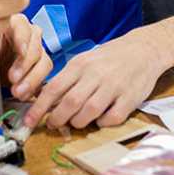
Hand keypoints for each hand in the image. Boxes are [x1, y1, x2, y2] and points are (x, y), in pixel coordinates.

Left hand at [0, 14, 51, 100]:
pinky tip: (23, 95)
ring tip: (17, 92)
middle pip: (36, 46)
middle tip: (13, 79)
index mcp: (12, 24)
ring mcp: (36, 52)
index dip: (23, 39)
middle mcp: (28, 35)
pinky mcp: (39, 68)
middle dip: (26, 65)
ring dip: (32, 79)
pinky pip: (44, 77)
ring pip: (44, 62)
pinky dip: (34, 87)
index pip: (22, 26)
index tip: (21, 51)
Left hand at [23, 35, 164, 128]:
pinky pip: (112, 118)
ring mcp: (114, 86)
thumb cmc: (108, 58)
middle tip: (53, 125)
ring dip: (78, 122)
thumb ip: (67, 79)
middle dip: (57, 119)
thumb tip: (43, 99)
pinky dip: (102, 123)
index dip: (39, 108)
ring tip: (75, 122)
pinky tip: (100, 119)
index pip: (54, 88)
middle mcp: (96, 74)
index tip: (29, 121)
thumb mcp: (84, 61)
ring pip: (89, 112)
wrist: (144, 49)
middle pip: (70, 103)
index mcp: (80, 64)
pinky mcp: (130, 98)